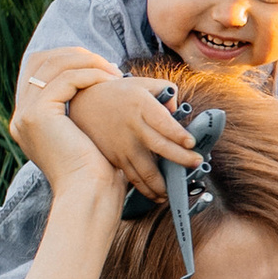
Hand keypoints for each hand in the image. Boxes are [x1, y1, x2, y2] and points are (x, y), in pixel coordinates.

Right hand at [8, 47, 142, 204]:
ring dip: (88, 63)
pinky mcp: (38, 115)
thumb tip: (97, 90)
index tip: (100, 66)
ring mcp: (25, 114)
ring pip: (54, 66)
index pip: (38, 70)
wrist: (89, 195)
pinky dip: (91, 75)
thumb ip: (80, 113)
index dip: (68, 60)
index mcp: (27, 121)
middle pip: (41, 61)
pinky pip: (66, 78)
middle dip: (77, 56)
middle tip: (108, 64)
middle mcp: (20, 116)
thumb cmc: (96, 173)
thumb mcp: (83, 136)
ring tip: (115, 72)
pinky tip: (112, 81)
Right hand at [68, 70, 205, 199]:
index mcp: (142, 106)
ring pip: (146, 169)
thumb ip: (166, 92)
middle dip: (181, 158)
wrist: (81, 103)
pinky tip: (158, 195)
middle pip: (160, 146)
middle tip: (196, 164)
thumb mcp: (142, 83)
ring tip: (177, 189)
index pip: (163, 122)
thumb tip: (177, 112)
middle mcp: (133, 127)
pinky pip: (134, 177)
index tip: (191, 143)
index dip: (178, 135)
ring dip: (163, 183)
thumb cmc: (117, 92)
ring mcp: (123, 145)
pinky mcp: (116, 158)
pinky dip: (147, 189)